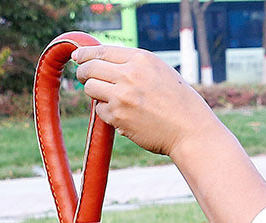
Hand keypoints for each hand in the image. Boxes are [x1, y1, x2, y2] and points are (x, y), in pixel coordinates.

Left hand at [72, 45, 215, 157]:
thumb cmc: (176, 101)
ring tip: (107, 97)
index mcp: (140, 59)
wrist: (188, 128)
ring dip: (94, 92)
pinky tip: (122, 114)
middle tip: (82, 77)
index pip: (102, 51)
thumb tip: (104, 64)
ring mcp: (122, 96)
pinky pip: (100, 111)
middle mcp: (129, 74)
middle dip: (82, 72)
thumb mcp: (158, 71)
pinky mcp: (118, 117)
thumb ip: (133, 66)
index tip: (77, 56)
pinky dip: (106, 112)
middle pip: (90, 68)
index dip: (85, 54)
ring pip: (90, 89)